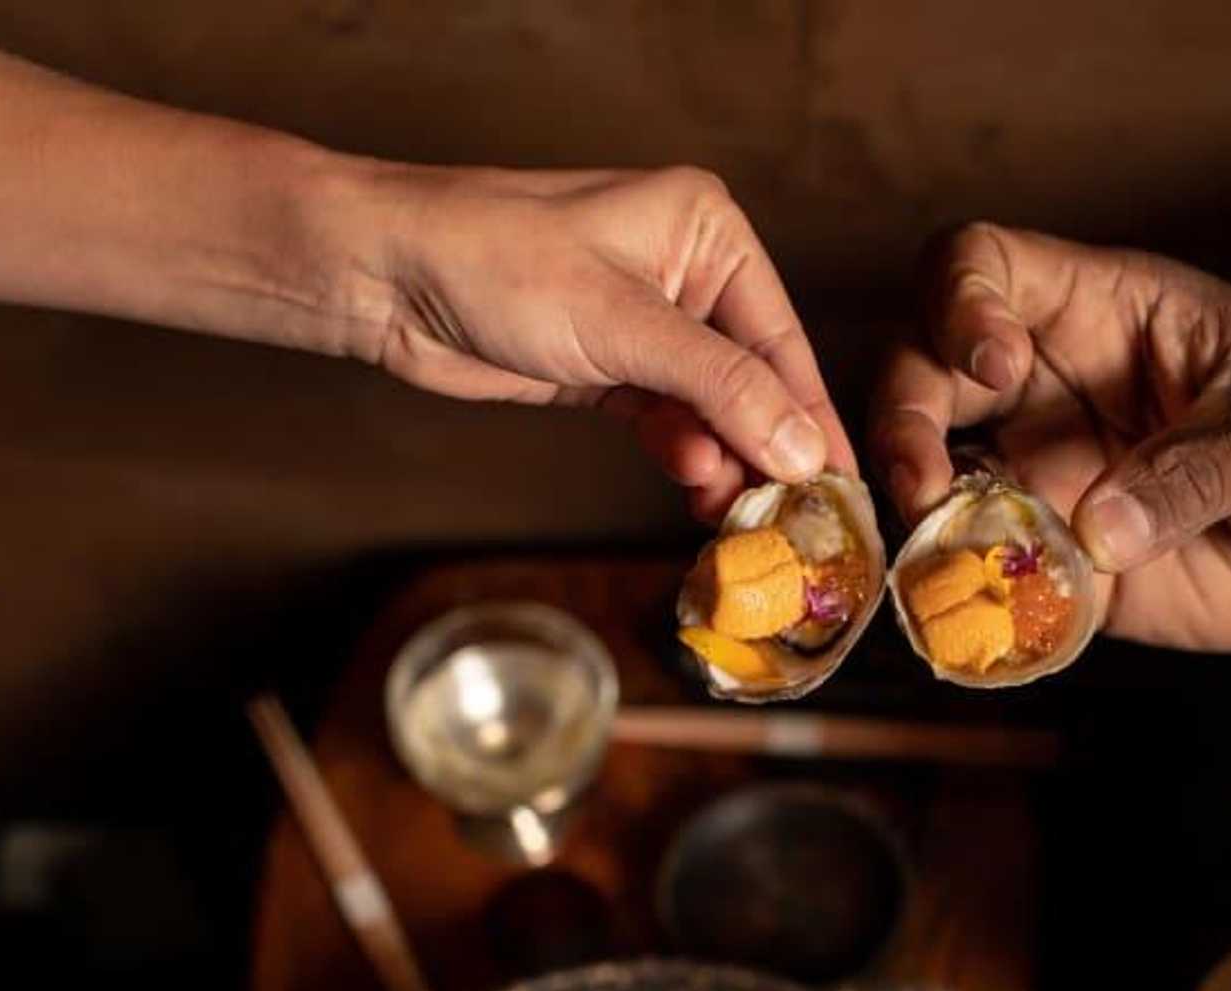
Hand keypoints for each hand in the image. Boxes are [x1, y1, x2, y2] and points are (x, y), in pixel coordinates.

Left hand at [340, 163, 853, 515]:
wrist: (388, 278)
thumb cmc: (496, 263)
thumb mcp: (624, 326)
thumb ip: (721, 389)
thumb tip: (801, 450)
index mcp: (706, 231)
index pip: (781, 338)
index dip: (809, 417)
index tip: (842, 485)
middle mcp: (685, 273)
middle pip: (752, 380)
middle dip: (764, 449)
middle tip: (785, 519)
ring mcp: (646, 324)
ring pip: (711, 410)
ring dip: (722, 462)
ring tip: (730, 513)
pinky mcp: (608, 369)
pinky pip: (667, 423)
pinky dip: (682, 457)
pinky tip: (694, 487)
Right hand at [869, 225, 1230, 648]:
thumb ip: (1203, 468)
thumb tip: (1096, 529)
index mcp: (1102, 310)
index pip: (983, 266)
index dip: (959, 302)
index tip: (992, 368)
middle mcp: (1048, 387)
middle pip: (920, 373)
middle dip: (901, 423)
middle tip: (925, 488)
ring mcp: (1042, 476)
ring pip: (928, 478)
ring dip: (915, 518)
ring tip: (937, 559)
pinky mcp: (1056, 563)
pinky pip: (981, 576)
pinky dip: (961, 598)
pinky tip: (975, 620)